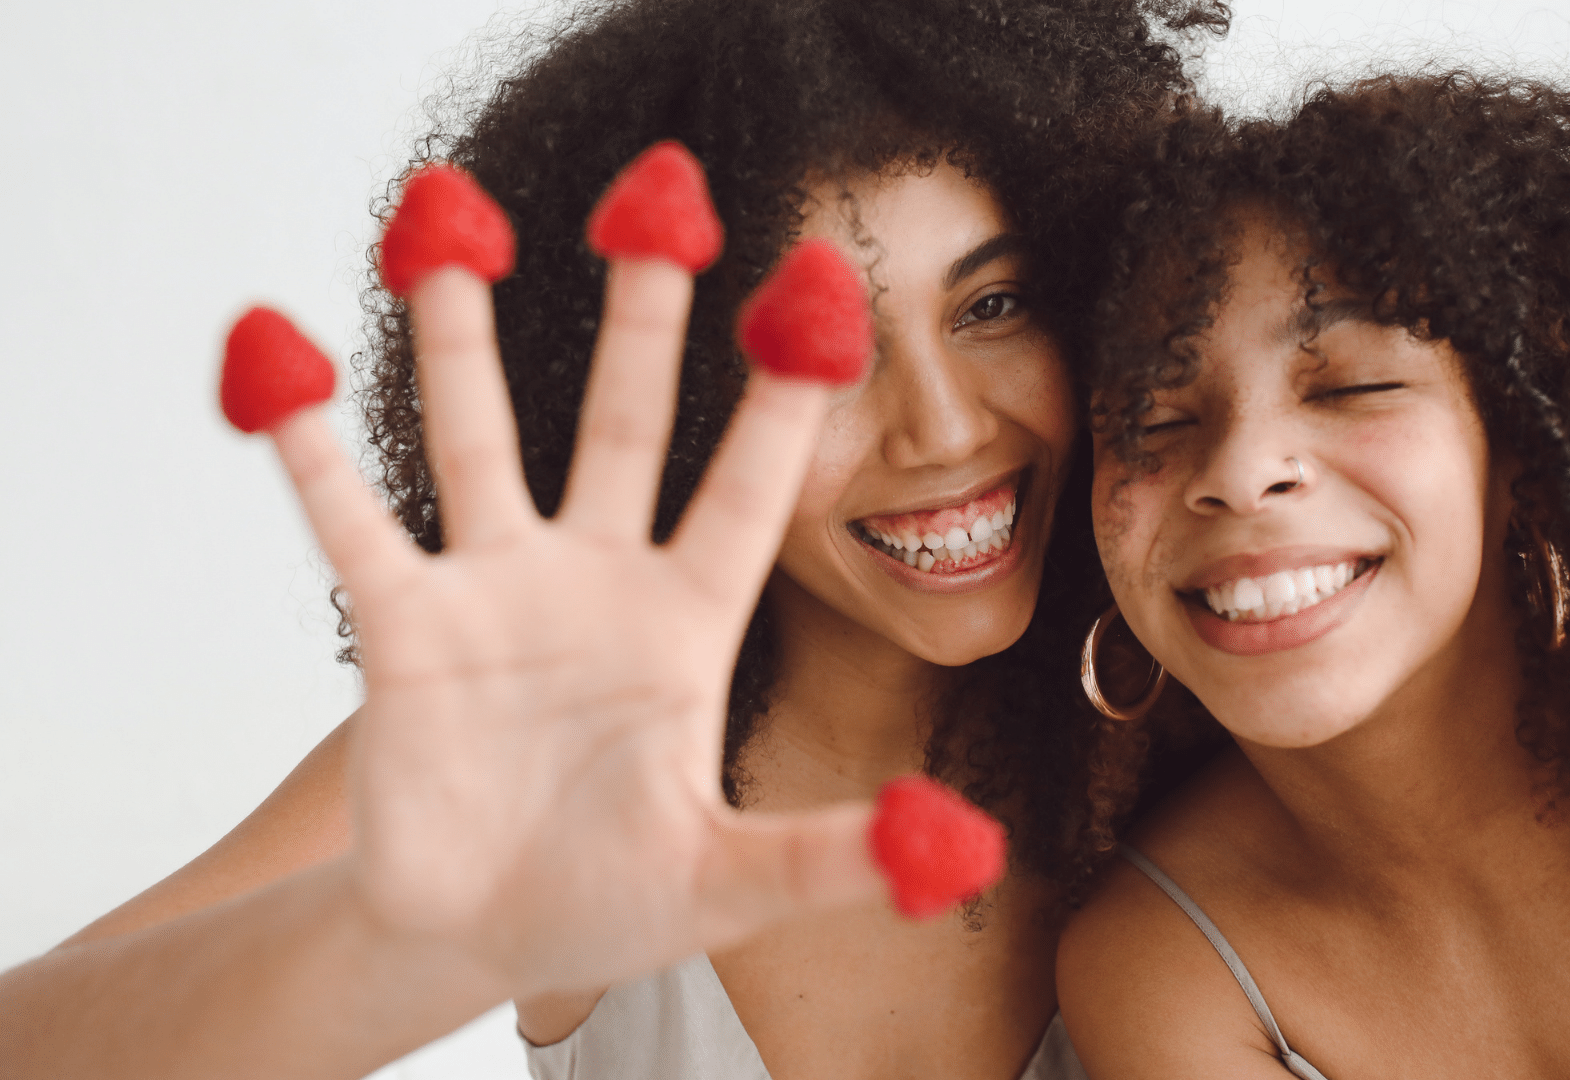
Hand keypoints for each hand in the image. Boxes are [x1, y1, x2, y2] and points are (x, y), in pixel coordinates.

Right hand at [231, 155, 903, 998]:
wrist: (476, 937)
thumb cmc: (612, 900)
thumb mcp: (730, 883)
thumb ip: (828, 857)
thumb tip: (956, 847)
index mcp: (689, 624)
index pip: (748, 491)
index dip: (784, 402)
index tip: (821, 295)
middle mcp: (597, 581)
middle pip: (625, 422)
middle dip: (641, 316)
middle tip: (659, 196)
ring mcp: (496, 592)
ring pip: (478, 437)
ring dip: (461, 336)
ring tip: (450, 217)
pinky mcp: (403, 626)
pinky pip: (350, 519)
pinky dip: (308, 447)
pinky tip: (280, 358)